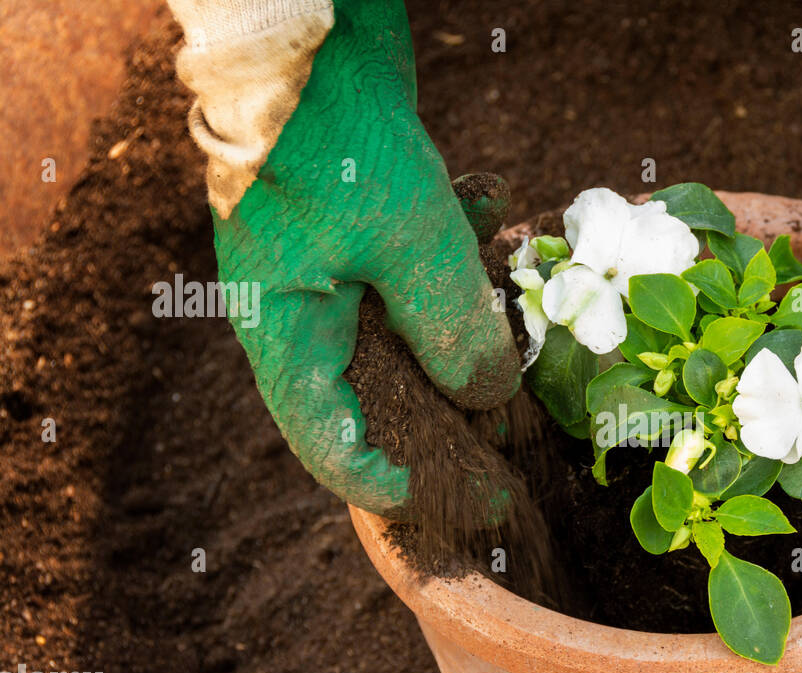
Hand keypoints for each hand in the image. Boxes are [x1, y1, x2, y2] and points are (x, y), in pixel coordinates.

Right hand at [213, 0, 517, 516]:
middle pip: (362, 401)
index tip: (442, 492)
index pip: (322, 440)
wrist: (309, 35)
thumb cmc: (338, 140)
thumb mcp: (411, 245)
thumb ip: (451, 330)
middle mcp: (297, 312)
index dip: (380, 480)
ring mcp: (325, 271)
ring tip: (512, 380)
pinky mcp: (357, 231)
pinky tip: (496, 278)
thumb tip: (488, 396)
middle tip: (496, 455)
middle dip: (431, 430)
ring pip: (393, 343)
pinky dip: (449, 295)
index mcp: (283, 332)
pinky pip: (406, 286)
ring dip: (451, 360)